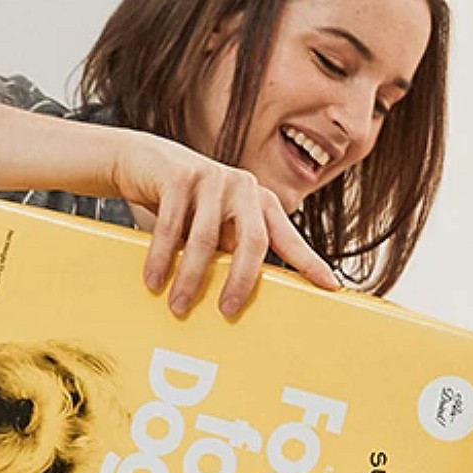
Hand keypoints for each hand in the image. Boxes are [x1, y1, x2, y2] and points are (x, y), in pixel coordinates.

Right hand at [108, 131, 340, 317]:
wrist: (142, 160)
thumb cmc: (189, 205)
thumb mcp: (218, 226)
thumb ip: (234, 249)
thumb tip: (241, 297)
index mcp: (262, 203)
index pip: (289, 238)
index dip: (310, 262)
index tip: (330, 285)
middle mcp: (245, 188)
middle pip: (253, 241)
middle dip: (241, 281)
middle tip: (228, 312)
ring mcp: (214, 178)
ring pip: (207, 239)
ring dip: (191, 278)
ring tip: (179, 306)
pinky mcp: (180, 175)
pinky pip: (172, 226)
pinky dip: (162, 258)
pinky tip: (155, 280)